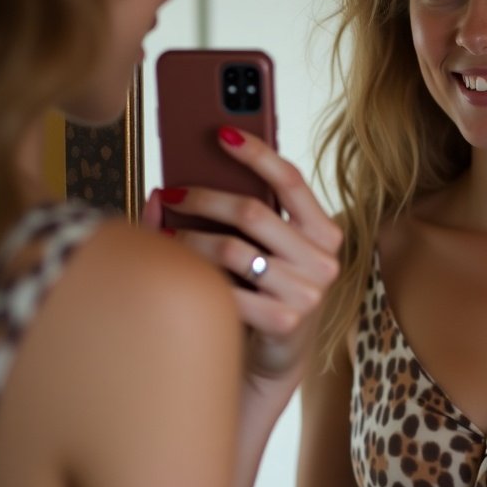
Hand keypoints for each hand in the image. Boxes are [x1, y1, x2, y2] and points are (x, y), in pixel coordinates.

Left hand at [143, 127, 341, 380]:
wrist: (277, 353)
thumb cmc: (266, 288)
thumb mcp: (263, 248)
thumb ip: (232, 217)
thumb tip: (161, 194)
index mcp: (325, 232)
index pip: (291, 181)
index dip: (257, 154)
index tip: (221, 133)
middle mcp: (324, 259)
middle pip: (253, 212)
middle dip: (204, 197)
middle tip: (171, 192)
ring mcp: (308, 292)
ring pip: (232, 250)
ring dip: (189, 240)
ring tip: (165, 234)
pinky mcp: (286, 321)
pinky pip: (226, 290)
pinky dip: (196, 279)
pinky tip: (177, 273)